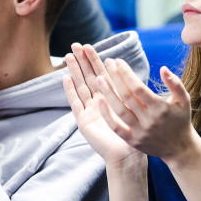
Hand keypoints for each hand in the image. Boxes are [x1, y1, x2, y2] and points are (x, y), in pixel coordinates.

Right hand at [62, 43, 143, 167]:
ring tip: (68, 56)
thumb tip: (131, 74)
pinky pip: (76, 103)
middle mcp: (98, 102)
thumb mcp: (134, 107)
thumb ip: (129, 90)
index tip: (89, 46)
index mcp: (111, 98)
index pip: (101, 74)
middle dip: (82, 61)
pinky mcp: (83, 121)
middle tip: (75, 45)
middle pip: (88, 77)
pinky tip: (65, 78)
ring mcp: (89, 111)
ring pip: (80, 86)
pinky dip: (70, 90)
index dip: (95, 61)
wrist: (127, 154)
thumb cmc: (135, 133)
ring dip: (74, 71)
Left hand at [92, 59, 200, 163]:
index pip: (139, 88)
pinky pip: (116, 127)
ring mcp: (140, 132)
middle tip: (107, 63)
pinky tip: (100, 101)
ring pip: (119, 110)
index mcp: (160, 108)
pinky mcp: (132, 141)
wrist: (179, 148)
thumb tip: (163, 68)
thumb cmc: (180, 119)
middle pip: (127, 96)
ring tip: (99, 78)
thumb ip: (175, 83)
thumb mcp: (184, 100)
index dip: (127, 73)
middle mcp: (149, 120)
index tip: (118, 61)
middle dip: (115, 78)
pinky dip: (107, 115)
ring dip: (108, 93)